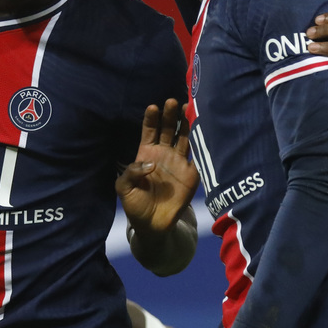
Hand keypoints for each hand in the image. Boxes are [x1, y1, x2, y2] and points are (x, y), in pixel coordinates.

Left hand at [116, 99, 198, 234]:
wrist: (154, 225)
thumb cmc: (136, 204)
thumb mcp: (124, 188)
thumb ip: (131, 173)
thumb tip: (151, 163)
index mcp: (146, 153)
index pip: (149, 130)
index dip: (151, 119)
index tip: (153, 107)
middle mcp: (164, 153)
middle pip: (168, 129)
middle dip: (170, 115)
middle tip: (172, 101)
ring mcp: (179, 162)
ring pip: (184, 137)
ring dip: (186, 124)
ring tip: (188, 108)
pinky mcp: (192, 173)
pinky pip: (198, 156)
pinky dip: (202, 144)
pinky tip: (204, 132)